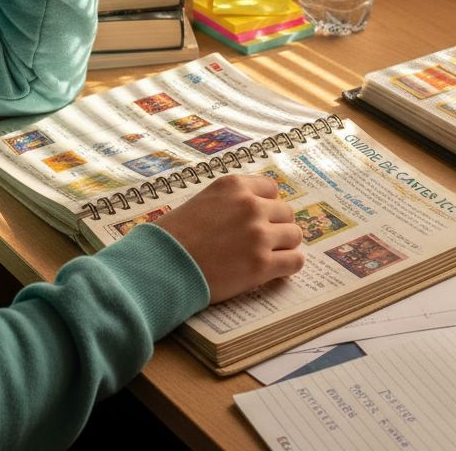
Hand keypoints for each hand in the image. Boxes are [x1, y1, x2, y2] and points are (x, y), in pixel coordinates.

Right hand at [153, 174, 304, 302]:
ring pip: (294, 235)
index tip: (258, 219)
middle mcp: (250, 206)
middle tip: (262, 241)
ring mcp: (258, 235)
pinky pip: (295, 261)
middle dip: (276, 226)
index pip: (271, 189)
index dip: (266, 205)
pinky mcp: (261, 265)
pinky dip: (288, 266)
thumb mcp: (202, 202)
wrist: (159, 266)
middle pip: (286, 212)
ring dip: (284, 246)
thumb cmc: (173, 237)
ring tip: (269, 256)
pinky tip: (275, 270)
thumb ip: (230, 202)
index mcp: (234, 186)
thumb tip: (256, 210)